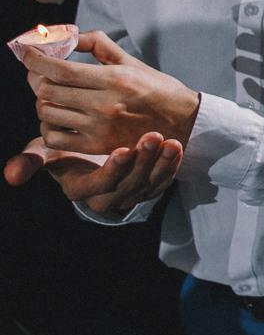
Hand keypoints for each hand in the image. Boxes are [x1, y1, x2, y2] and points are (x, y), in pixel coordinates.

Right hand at [7, 134, 181, 212]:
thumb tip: (11, 175)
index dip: (112, 170)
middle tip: (151, 136)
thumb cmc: (69, 147)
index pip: (99, 184)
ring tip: (166, 139)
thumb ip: (31, 160)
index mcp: (81, 190)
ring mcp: (131, 194)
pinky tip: (175, 145)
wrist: (96, 146)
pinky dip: (171, 164)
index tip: (122, 150)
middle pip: (128, 183)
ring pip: (148, 182)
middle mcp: (107, 197)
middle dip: (141, 160)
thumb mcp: (49, 153)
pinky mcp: (151, 186)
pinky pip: (164, 178)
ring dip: (159, 161)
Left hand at [24, 32, 200, 154]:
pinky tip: (56, 118)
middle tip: (38, 70)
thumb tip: (67, 34)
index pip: (60, 69)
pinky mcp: (98, 146)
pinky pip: (54, 138)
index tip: (25, 51)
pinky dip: (47, 126)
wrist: (184, 123)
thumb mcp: (132, 61)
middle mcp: (105, 104)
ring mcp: (100, 127)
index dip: (34, 58)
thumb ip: (98, 45)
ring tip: (52, 94)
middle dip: (35, 76)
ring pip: (47, 112)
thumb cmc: (157, 89)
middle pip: (47, 90)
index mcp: (115, 79)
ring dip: (42, 100)